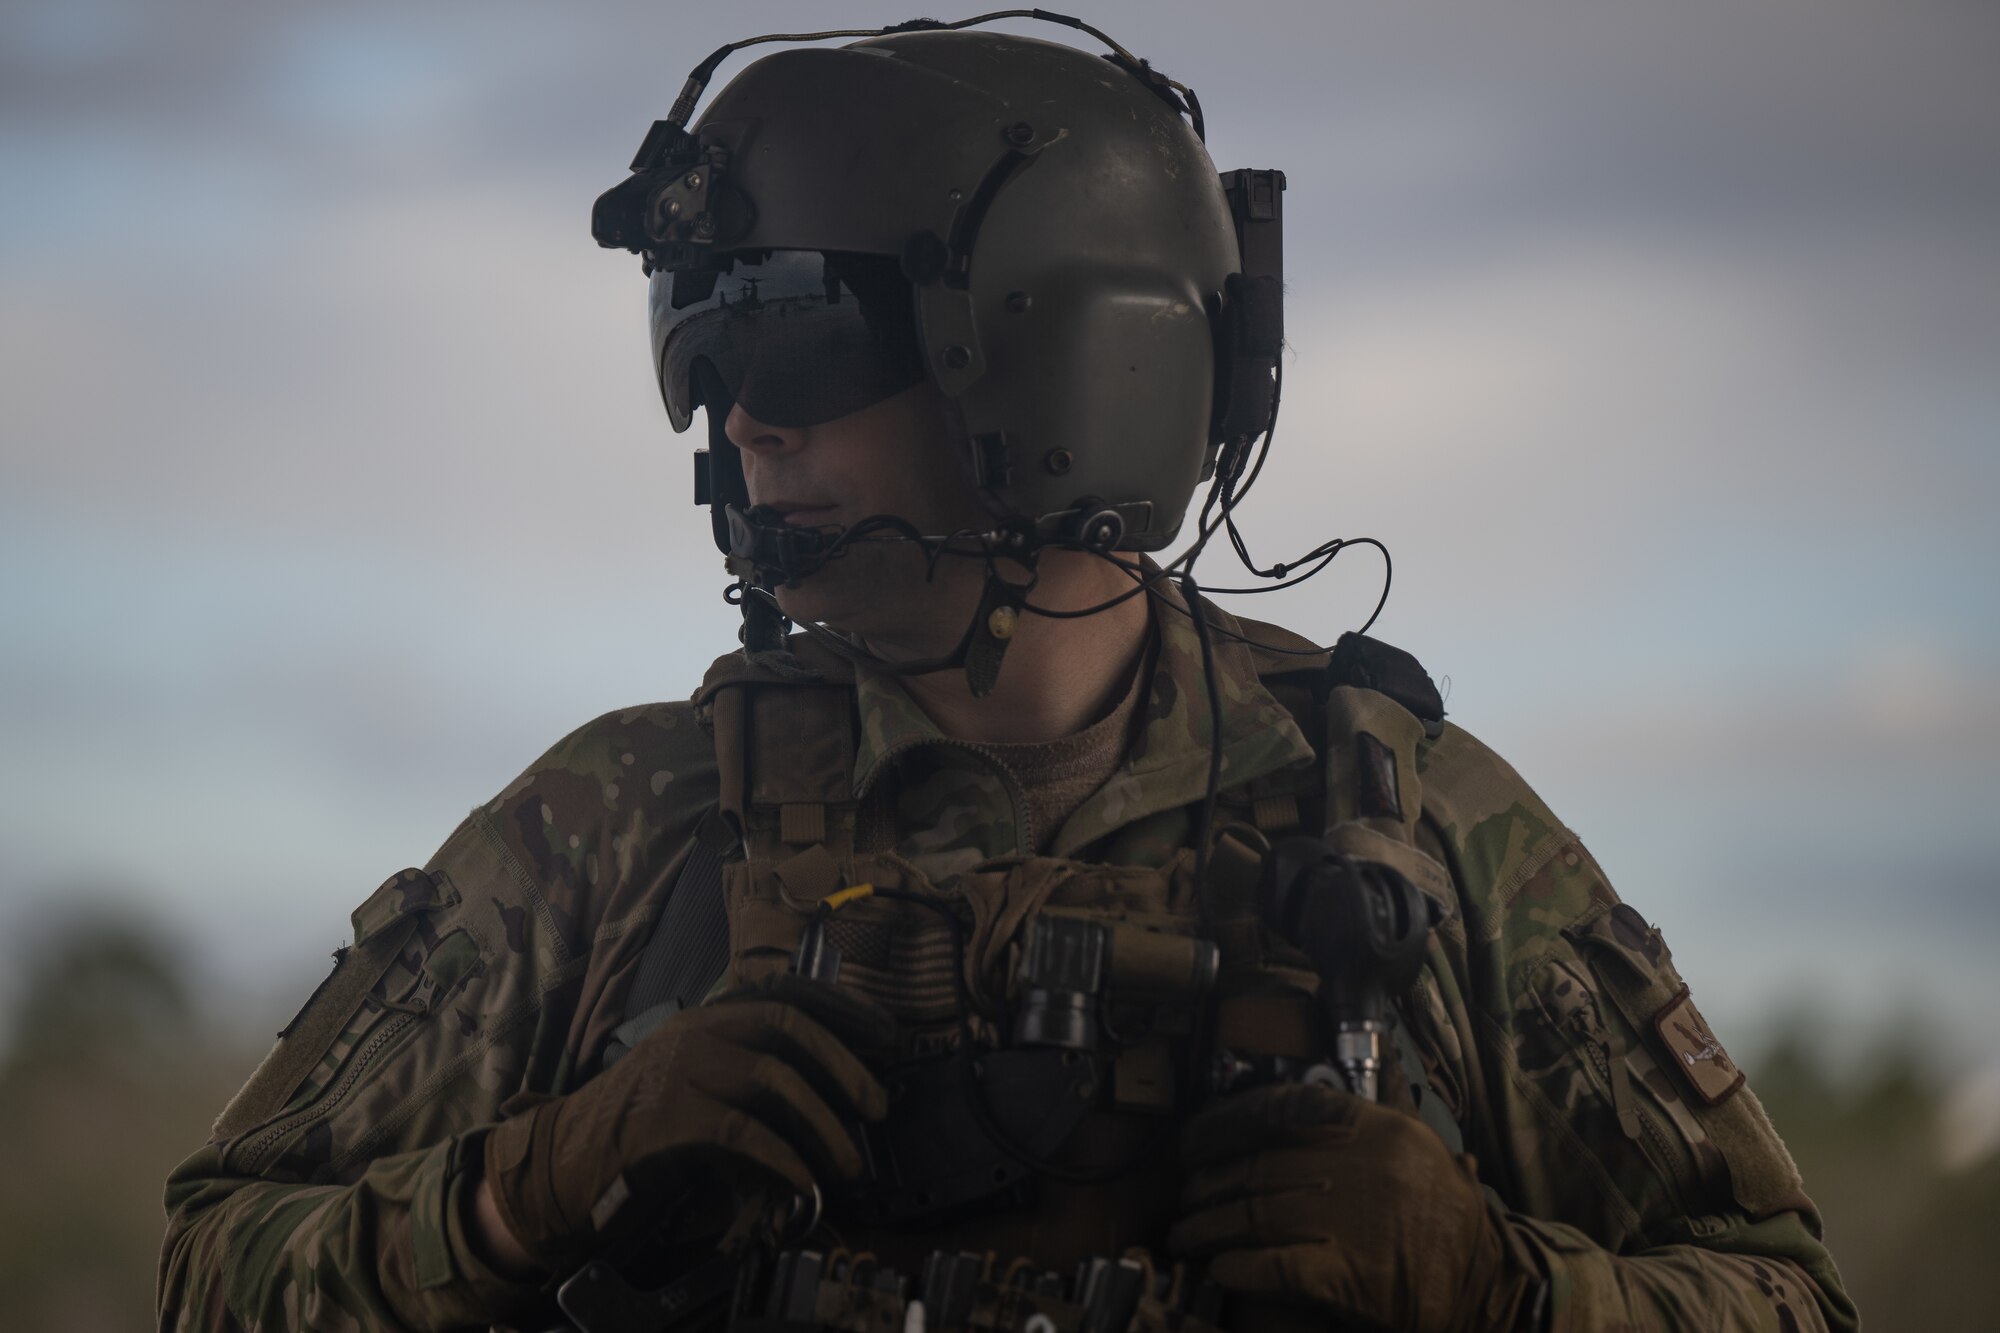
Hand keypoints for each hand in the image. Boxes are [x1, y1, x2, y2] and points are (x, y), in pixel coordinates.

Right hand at [481, 975, 893, 1270]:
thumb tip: (836, 1095)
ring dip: (824, 1123)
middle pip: (789, 1028)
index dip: (845, 1012)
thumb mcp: (698, 1085)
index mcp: (707, 1018)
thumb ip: (751, 1077)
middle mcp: (694, 1031)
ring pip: (774, 1080)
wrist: (559, 1166)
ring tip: (848, 1162)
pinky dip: (783, 1159)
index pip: (788, 994)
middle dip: (846, 1067)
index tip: (888, 1038)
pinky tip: (804, 1184)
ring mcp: (676, 1071)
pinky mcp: (663, 1122)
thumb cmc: (641, 1131)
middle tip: (877, 1109)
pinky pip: (742, 1133)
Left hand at [1169, 1082, 1538, 1332]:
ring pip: (1255, 1214)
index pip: (1278, 1109)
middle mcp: (1358, 1165)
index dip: (1225, 1125)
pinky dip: (1239, 1267)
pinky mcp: (1349, 1274)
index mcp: (1371, 1127)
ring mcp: (1352, 1218)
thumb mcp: (1412, 1145)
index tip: (1193, 1141)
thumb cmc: (1444, 1216)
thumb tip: (1296, 1099)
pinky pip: (1274, 1265)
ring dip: (1209, 1228)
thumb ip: (1360, 1116)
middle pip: (1258, 1168)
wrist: (1489, 1283)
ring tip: (1186, 1237)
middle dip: (1208, 1186)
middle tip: (1185, 1200)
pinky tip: (1219, 1270)